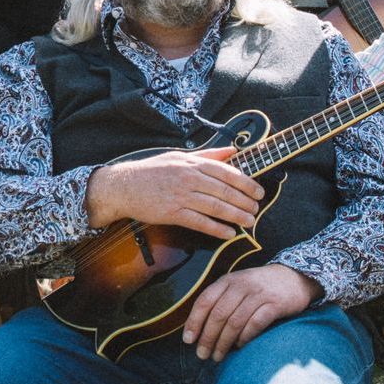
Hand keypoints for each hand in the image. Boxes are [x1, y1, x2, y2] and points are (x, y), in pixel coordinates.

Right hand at [84, 145, 261, 237]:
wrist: (124, 185)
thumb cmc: (153, 170)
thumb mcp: (179, 156)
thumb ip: (208, 154)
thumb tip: (233, 150)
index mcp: (191, 162)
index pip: (226, 172)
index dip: (245, 183)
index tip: (258, 191)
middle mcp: (188, 177)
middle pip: (224, 190)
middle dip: (244, 201)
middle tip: (257, 209)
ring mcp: (180, 195)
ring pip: (215, 206)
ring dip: (235, 215)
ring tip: (249, 221)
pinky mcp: (172, 212)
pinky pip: (199, 221)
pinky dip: (216, 228)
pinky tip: (229, 233)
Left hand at [183, 264, 320, 360]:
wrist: (294, 277)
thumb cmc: (260, 287)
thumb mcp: (237, 285)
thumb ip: (221, 300)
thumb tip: (200, 328)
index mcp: (227, 281)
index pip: (205, 301)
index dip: (194, 321)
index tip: (188, 340)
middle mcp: (241, 285)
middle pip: (218, 314)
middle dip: (208, 337)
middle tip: (202, 354)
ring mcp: (258, 294)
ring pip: (235, 321)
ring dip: (224, 342)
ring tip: (218, 356)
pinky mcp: (275, 304)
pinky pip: (256, 323)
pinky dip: (245, 337)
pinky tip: (240, 346)